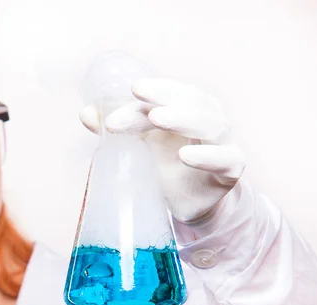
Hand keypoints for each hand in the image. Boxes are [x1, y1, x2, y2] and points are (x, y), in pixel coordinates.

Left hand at [80, 78, 245, 224]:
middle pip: (192, 101)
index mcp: (189, 107)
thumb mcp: (139, 144)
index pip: (172, 93)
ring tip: (158, 118)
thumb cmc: (165, 165)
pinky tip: (186, 155)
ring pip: (212, 124)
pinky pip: (226, 159)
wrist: (190, 202)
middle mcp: (208, 119)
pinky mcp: (230, 170)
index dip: (153, 90)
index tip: (130, 89)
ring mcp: (222, 143)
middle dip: (164, 97)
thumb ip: (118, 127)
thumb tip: (85, 113)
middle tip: (139, 96)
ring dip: (183, 118)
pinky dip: (207, 156)